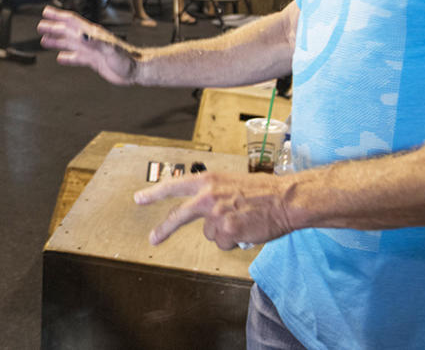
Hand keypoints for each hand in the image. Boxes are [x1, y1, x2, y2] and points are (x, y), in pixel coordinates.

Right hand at [37, 6, 138, 84]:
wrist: (135, 71)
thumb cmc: (126, 59)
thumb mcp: (111, 49)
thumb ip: (96, 41)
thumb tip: (81, 35)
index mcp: (93, 34)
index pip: (72, 22)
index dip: (58, 16)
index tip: (46, 11)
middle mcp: (90, 40)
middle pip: (67, 31)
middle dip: (53, 28)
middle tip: (40, 26)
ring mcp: (91, 50)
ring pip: (69, 44)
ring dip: (57, 41)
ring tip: (44, 40)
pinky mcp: (93, 61)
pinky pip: (76, 58)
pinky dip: (67, 58)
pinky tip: (60, 58)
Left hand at [133, 171, 294, 250]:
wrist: (286, 199)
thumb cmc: (263, 191)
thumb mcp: (230, 183)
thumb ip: (212, 194)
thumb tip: (203, 213)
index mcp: (207, 180)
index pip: (174, 185)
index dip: (154, 193)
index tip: (139, 198)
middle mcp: (207, 196)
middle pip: (178, 216)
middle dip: (163, 229)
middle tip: (153, 239)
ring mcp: (215, 215)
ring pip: (210, 234)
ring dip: (223, 232)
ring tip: (242, 221)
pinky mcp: (226, 231)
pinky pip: (223, 244)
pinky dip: (234, 241)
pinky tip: (246, 229)